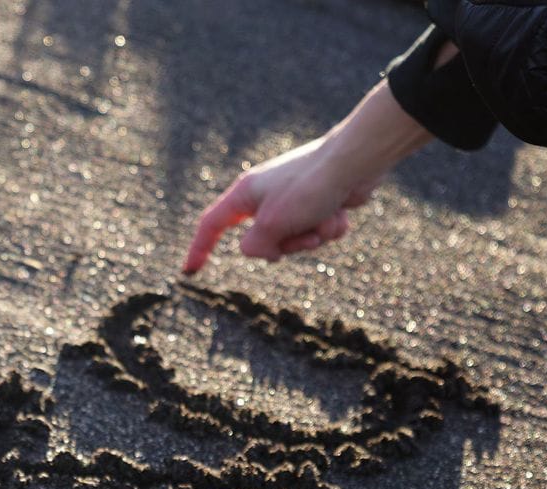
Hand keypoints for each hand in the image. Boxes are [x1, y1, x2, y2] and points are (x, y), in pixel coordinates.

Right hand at [182, 80, 435, 274]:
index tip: (190, 271)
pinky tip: (341, 210)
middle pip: (263, 242)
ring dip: (315, 236)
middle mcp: (266, 196)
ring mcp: (293, 200)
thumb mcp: (272, 223)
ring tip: (326, 216)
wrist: (356, 159)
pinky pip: (319, 231)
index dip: (199, 249)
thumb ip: (255, 246)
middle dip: (289, 245)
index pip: (211, 226)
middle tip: (305, 235)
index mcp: (246, 195)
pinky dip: (331, 226)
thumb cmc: (310, 186)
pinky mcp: (318, 202)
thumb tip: (262, 252)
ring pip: (295, 240)